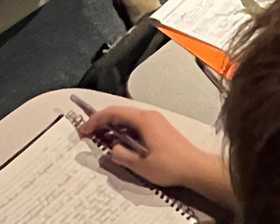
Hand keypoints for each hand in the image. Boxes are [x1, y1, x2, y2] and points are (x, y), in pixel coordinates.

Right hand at [79, 107, 225, 194]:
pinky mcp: (158, 128)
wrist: (195, 167)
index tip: (84, 129)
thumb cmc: (173, 165)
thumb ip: (122, 156)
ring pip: (127, 118)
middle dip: (101, 122)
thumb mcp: (141, 165)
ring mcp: (155, 121)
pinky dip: (123, 130)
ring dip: (112, 126)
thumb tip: (112, 150)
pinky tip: (119, 142)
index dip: (95, 120)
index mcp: (144, 120)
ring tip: (100, 138)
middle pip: (119, 113)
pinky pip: (135, 124)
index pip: (113, 112)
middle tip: (88, 133)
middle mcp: (149, 116)